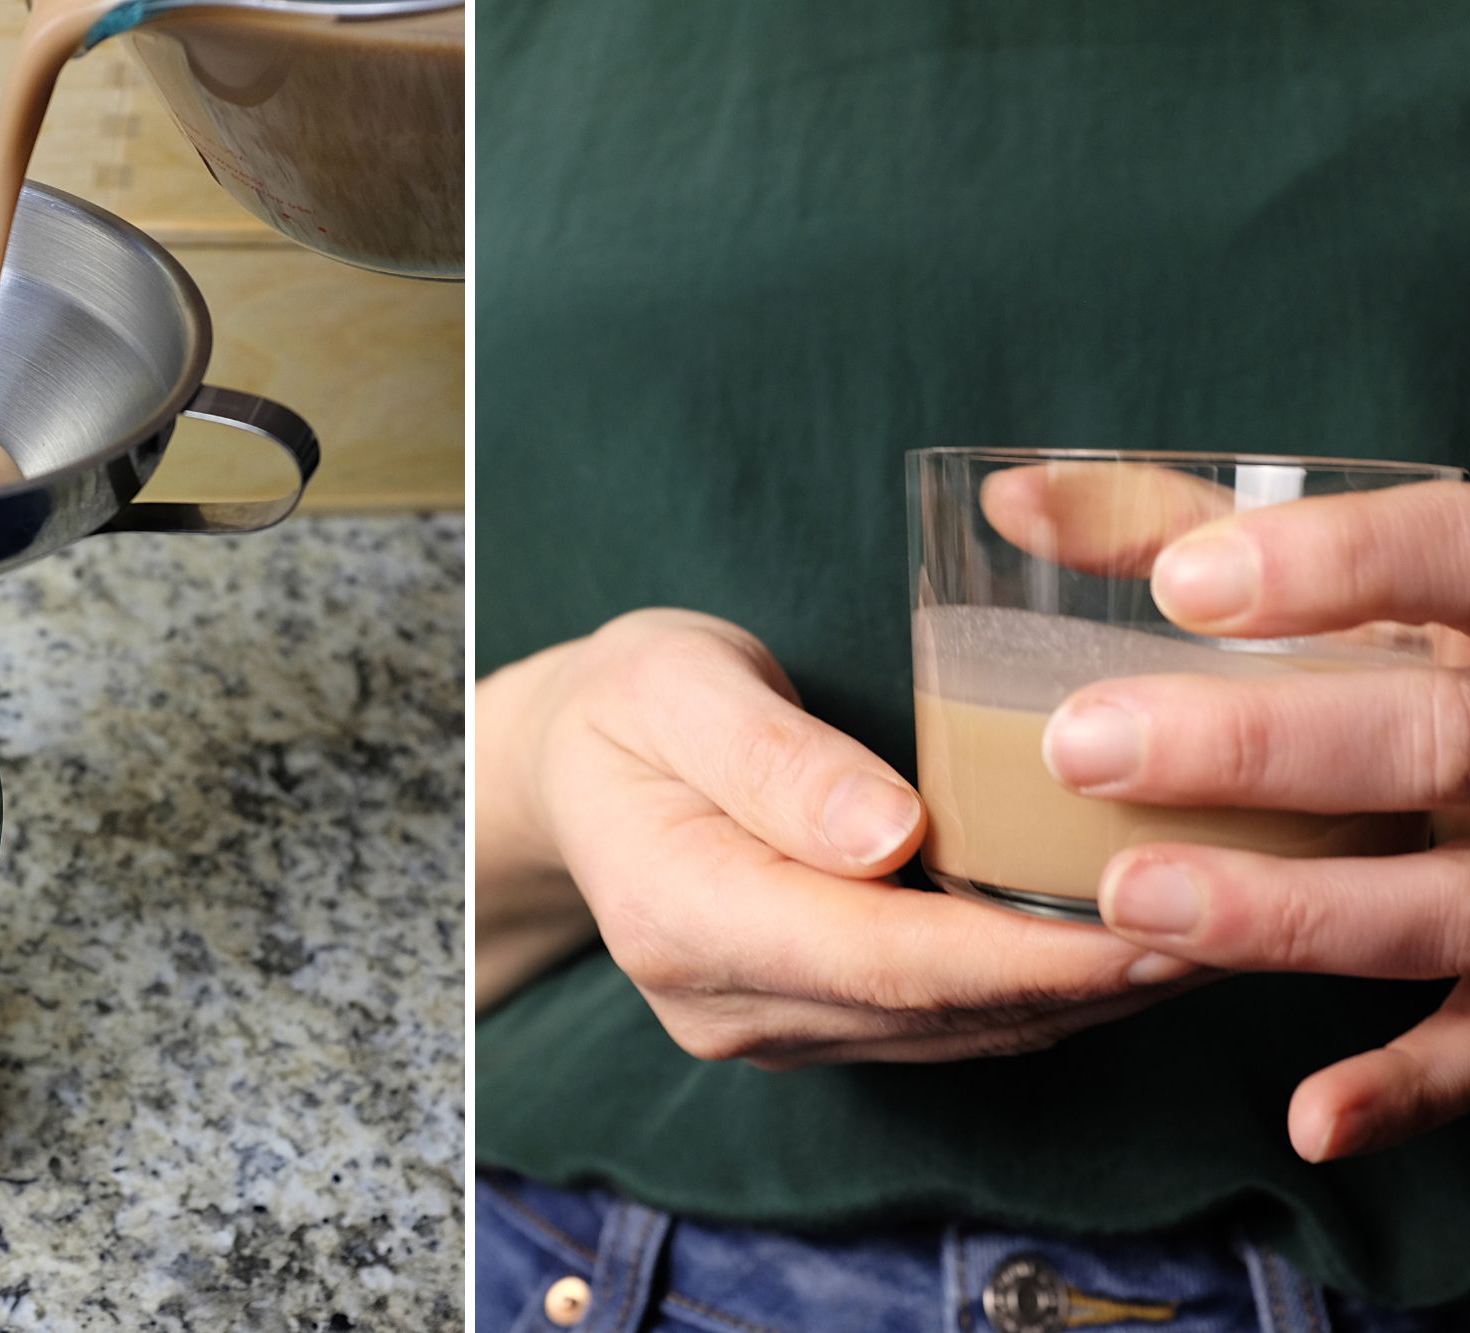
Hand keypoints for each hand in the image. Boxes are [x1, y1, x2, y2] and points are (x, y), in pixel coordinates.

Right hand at [476, 609, 1199, 1065]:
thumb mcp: (675, 684)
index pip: (879, 957)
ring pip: (945, 1033)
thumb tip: (892, 837)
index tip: (1152, 927)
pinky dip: (1030, 990)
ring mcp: (760, 1024)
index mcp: (682, 913)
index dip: (1022, 955)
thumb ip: (773, 759)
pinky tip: (1110, 944)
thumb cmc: (630, 703)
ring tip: (1203, 930)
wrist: (573, 768)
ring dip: (1074, 995)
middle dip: (1083, 981)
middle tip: (1231, 921)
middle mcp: (721, 999)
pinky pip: (932, 1024)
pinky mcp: (801, 1021)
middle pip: (930, 1011)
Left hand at [1038, 479, 1469, 1160]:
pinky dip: (1407, 1088)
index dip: (1332, 568)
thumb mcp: (1336, 572)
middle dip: (1255, 748)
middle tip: (1078, 746)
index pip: (1448, 558)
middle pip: (1421, 740)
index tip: (1185, 583)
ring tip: (1124, 901)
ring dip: (1286, 911)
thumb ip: (1180, 528)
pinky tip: (1307, 1117)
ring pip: (1441, 904)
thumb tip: (1005, 499)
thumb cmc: (1412, 645)